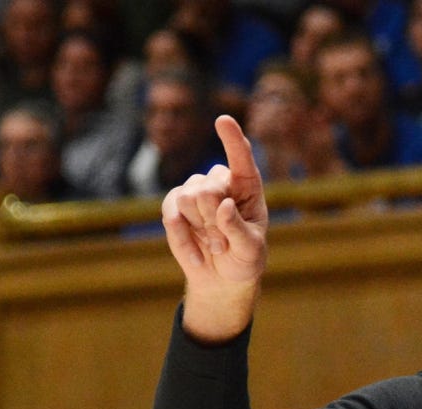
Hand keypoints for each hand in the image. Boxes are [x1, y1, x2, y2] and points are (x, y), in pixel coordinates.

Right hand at [162, 115, 268, 341]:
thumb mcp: (251, 249)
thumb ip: (239, 228)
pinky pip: (171, 213)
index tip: (223, 120)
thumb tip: (224, 206)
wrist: (222, 276)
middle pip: (208, 187)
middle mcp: (221, 182)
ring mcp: (196, 190)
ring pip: (188, 198)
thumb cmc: (245, 258)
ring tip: (215, 244)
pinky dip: (183, 238)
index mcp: (247, 187)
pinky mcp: (175, 204)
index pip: (241, 158)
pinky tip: (197, 253)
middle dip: (213, 220)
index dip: (232, 139)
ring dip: (200, 229)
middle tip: (224, 242)